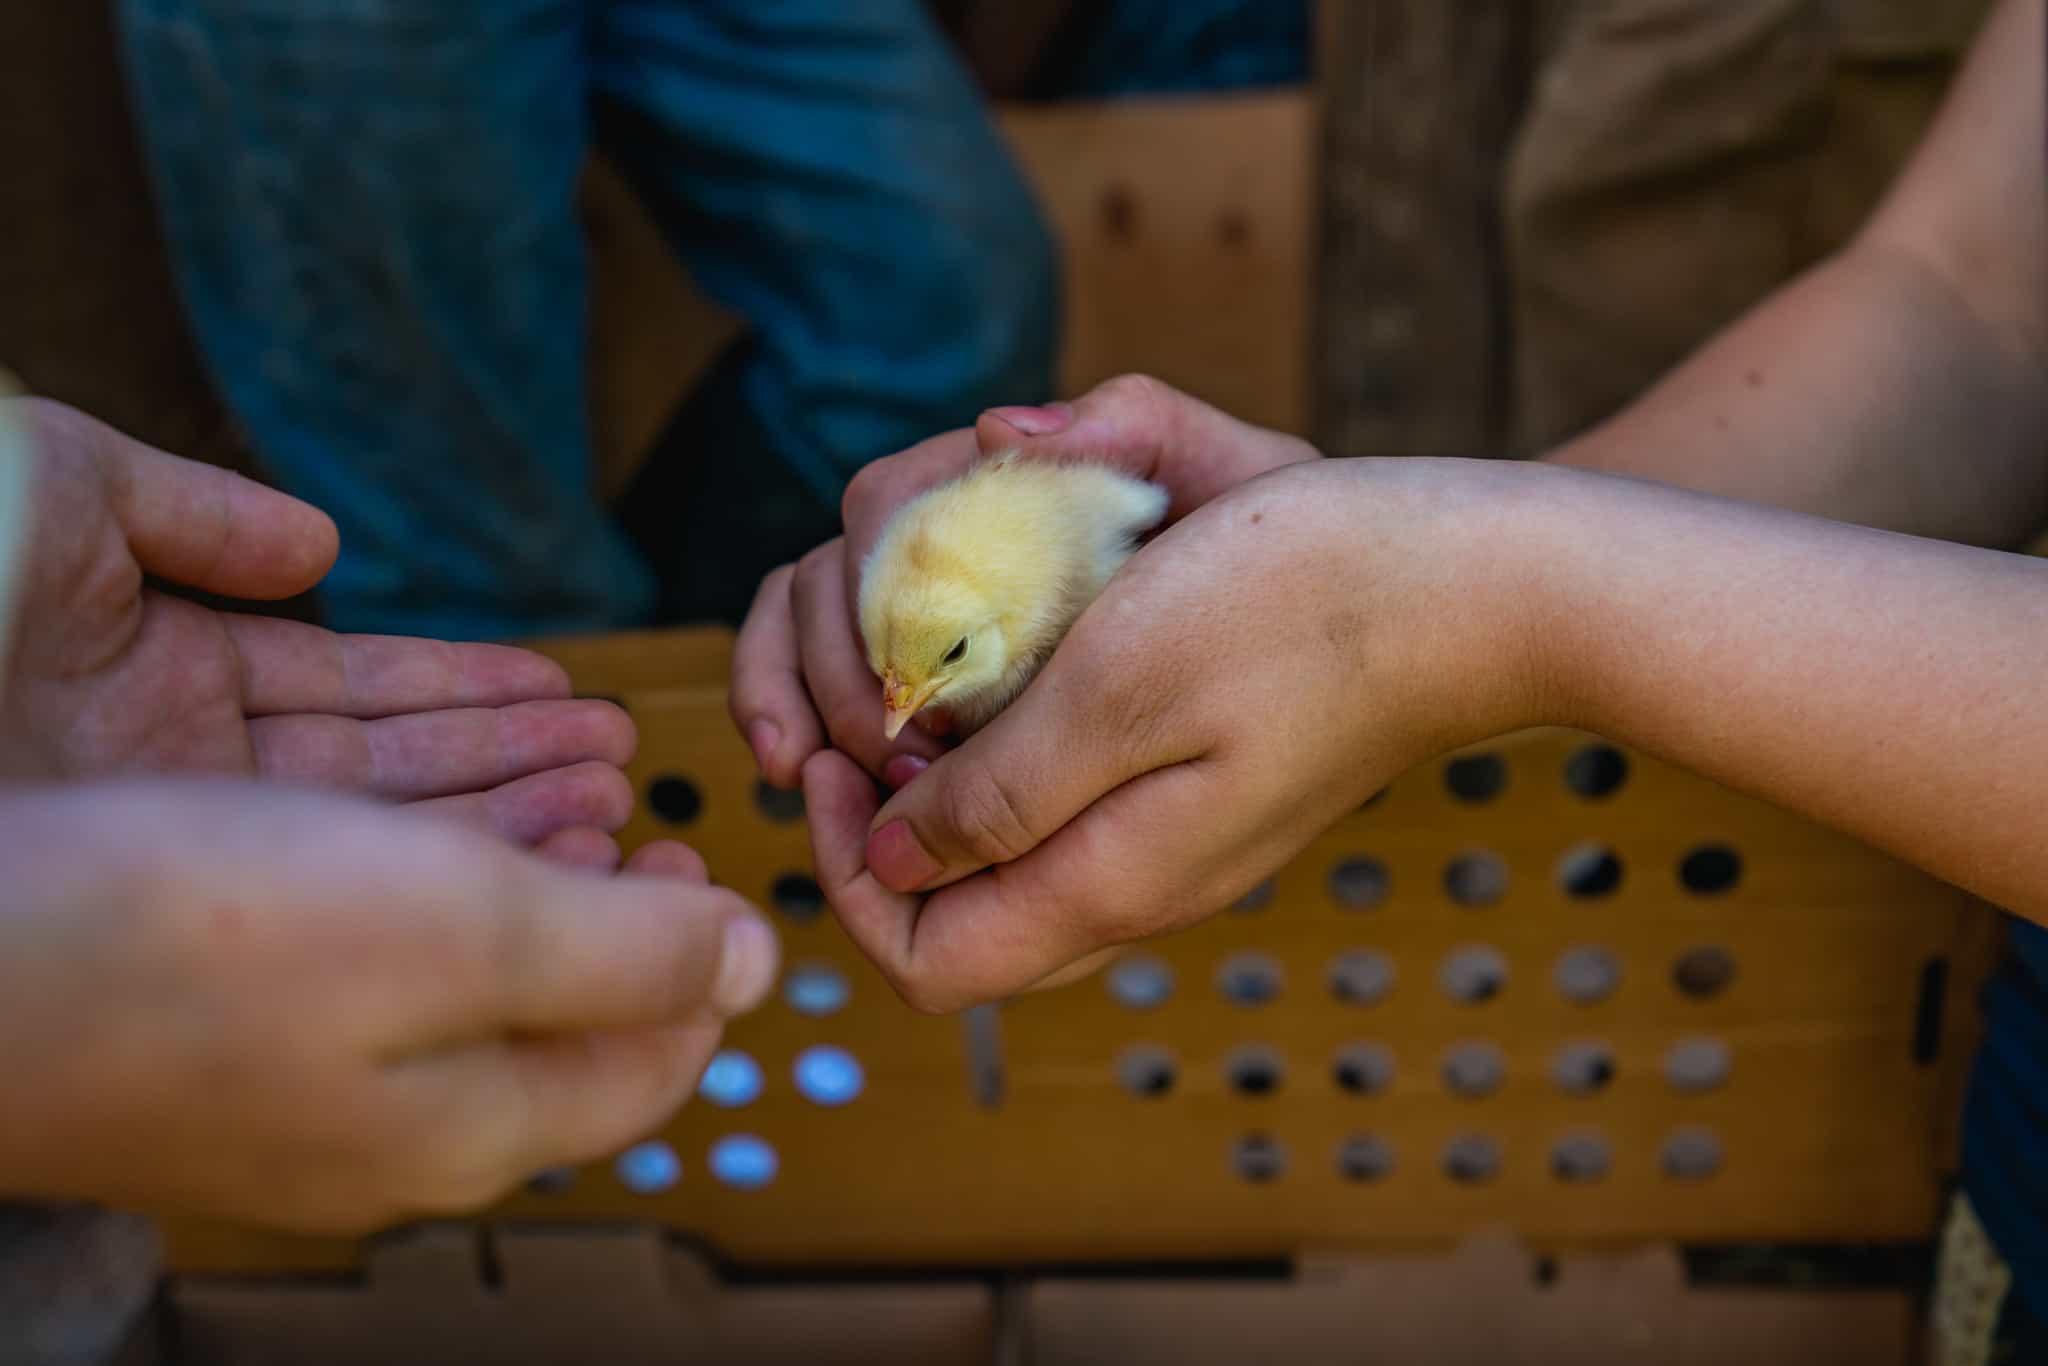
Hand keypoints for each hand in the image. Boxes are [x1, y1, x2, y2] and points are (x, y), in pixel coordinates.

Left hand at [0, 399, 633, 846]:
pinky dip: (440, 874)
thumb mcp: (69, 490)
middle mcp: (173, 771)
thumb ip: (199, 515)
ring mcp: (174, 842)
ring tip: (615, 810)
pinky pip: (333, 884)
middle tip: (624, 767)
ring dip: (499, 827)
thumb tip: (321, 543)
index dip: (466, 688)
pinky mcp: (171, 891)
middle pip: (382, 775)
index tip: (566, 690)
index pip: (350, 686)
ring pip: (373, 843)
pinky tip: (536, 859)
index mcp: (154, 670)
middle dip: (510, 768)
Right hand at [0, 778, 778, 1233]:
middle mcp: (393, 1134)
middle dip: (613, 909)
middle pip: (554, 1025)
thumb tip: (762, 964)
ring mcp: (298, 1092)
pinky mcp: (219, 1035)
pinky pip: (363, 960)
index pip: (649, 1068)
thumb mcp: (466, 929)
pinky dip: (416, 881)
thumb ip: (627, 953)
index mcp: (475, 1129)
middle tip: (627, 809)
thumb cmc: (203, 943)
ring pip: (456, 984)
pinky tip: (401, 820)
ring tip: (541, 789)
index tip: (696, 852)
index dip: (701, 964)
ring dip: (520, 881)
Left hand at [797, 404, 1559, 1010]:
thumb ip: (998, 795)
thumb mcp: (1121, 686)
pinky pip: (1072, 799)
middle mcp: (1137, 885)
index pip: (922, 964)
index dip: (845, 877)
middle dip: (878, 828)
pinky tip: (1026, 647)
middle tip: (866, 713)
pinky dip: (1013, 741)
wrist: (1477, 583)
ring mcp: (1176, 840)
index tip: (833, 759)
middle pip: (957, 923)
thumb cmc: (1303, 608)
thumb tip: (893, 860)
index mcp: (1110, 882)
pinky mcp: (1206, 785)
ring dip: (943, 778)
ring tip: (934, 669)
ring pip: (1007, 859)